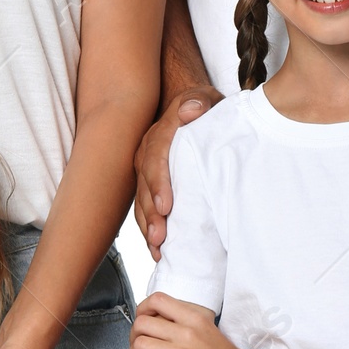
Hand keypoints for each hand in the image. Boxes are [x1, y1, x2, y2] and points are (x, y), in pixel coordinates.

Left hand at [128, 293, 257, 348]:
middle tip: (137, 345)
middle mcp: (188, 333)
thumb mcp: (209, 329)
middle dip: (133, 335)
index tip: (141, 319)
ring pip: (139, 345)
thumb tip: (155, 319)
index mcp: (196, 318)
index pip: (158, 300)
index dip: (142, 308)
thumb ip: (185, 321)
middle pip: (142, 323)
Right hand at [133, 88, 220, 258]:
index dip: (158, 183)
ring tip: (157, 249)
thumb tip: (189, 111)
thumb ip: (199, 102)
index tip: (165, 206)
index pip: (156, 157)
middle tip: (159, 237)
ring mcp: (147, 169)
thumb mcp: (206, 99)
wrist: (195, 109)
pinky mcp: (150, 184)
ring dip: (147, 226)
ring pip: (141, 200)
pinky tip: (157, 249)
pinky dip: (150, 228)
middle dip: (150, 213)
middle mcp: (149, 152)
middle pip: (144, 184)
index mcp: (162, 132)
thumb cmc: (204, 108)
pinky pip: (145, 207)